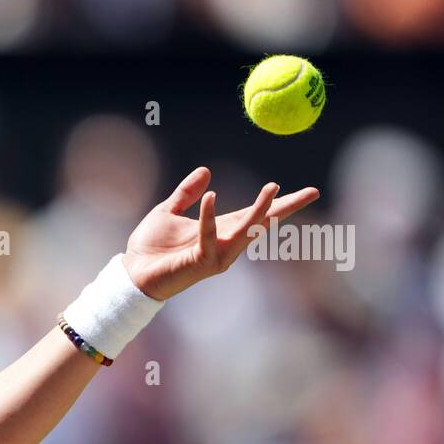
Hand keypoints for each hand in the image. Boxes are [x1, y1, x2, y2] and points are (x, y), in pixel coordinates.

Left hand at [122, 167, 320, 300]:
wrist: (132, 272)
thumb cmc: (150, 247)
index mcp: (221, 229)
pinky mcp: (200, 262)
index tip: (309, 191)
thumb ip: (187, 193)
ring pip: (245, 231)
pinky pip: (209, 237)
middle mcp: (224, 243)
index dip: (281, 202)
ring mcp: (216, 255)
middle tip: (312, 192)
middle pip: (263, 223)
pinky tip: (211, 196)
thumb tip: (206, 171)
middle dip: (286, 208)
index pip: (256, 213)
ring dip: (259, 210)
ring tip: (273, 188)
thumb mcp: (168, 211)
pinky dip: (209, 217)